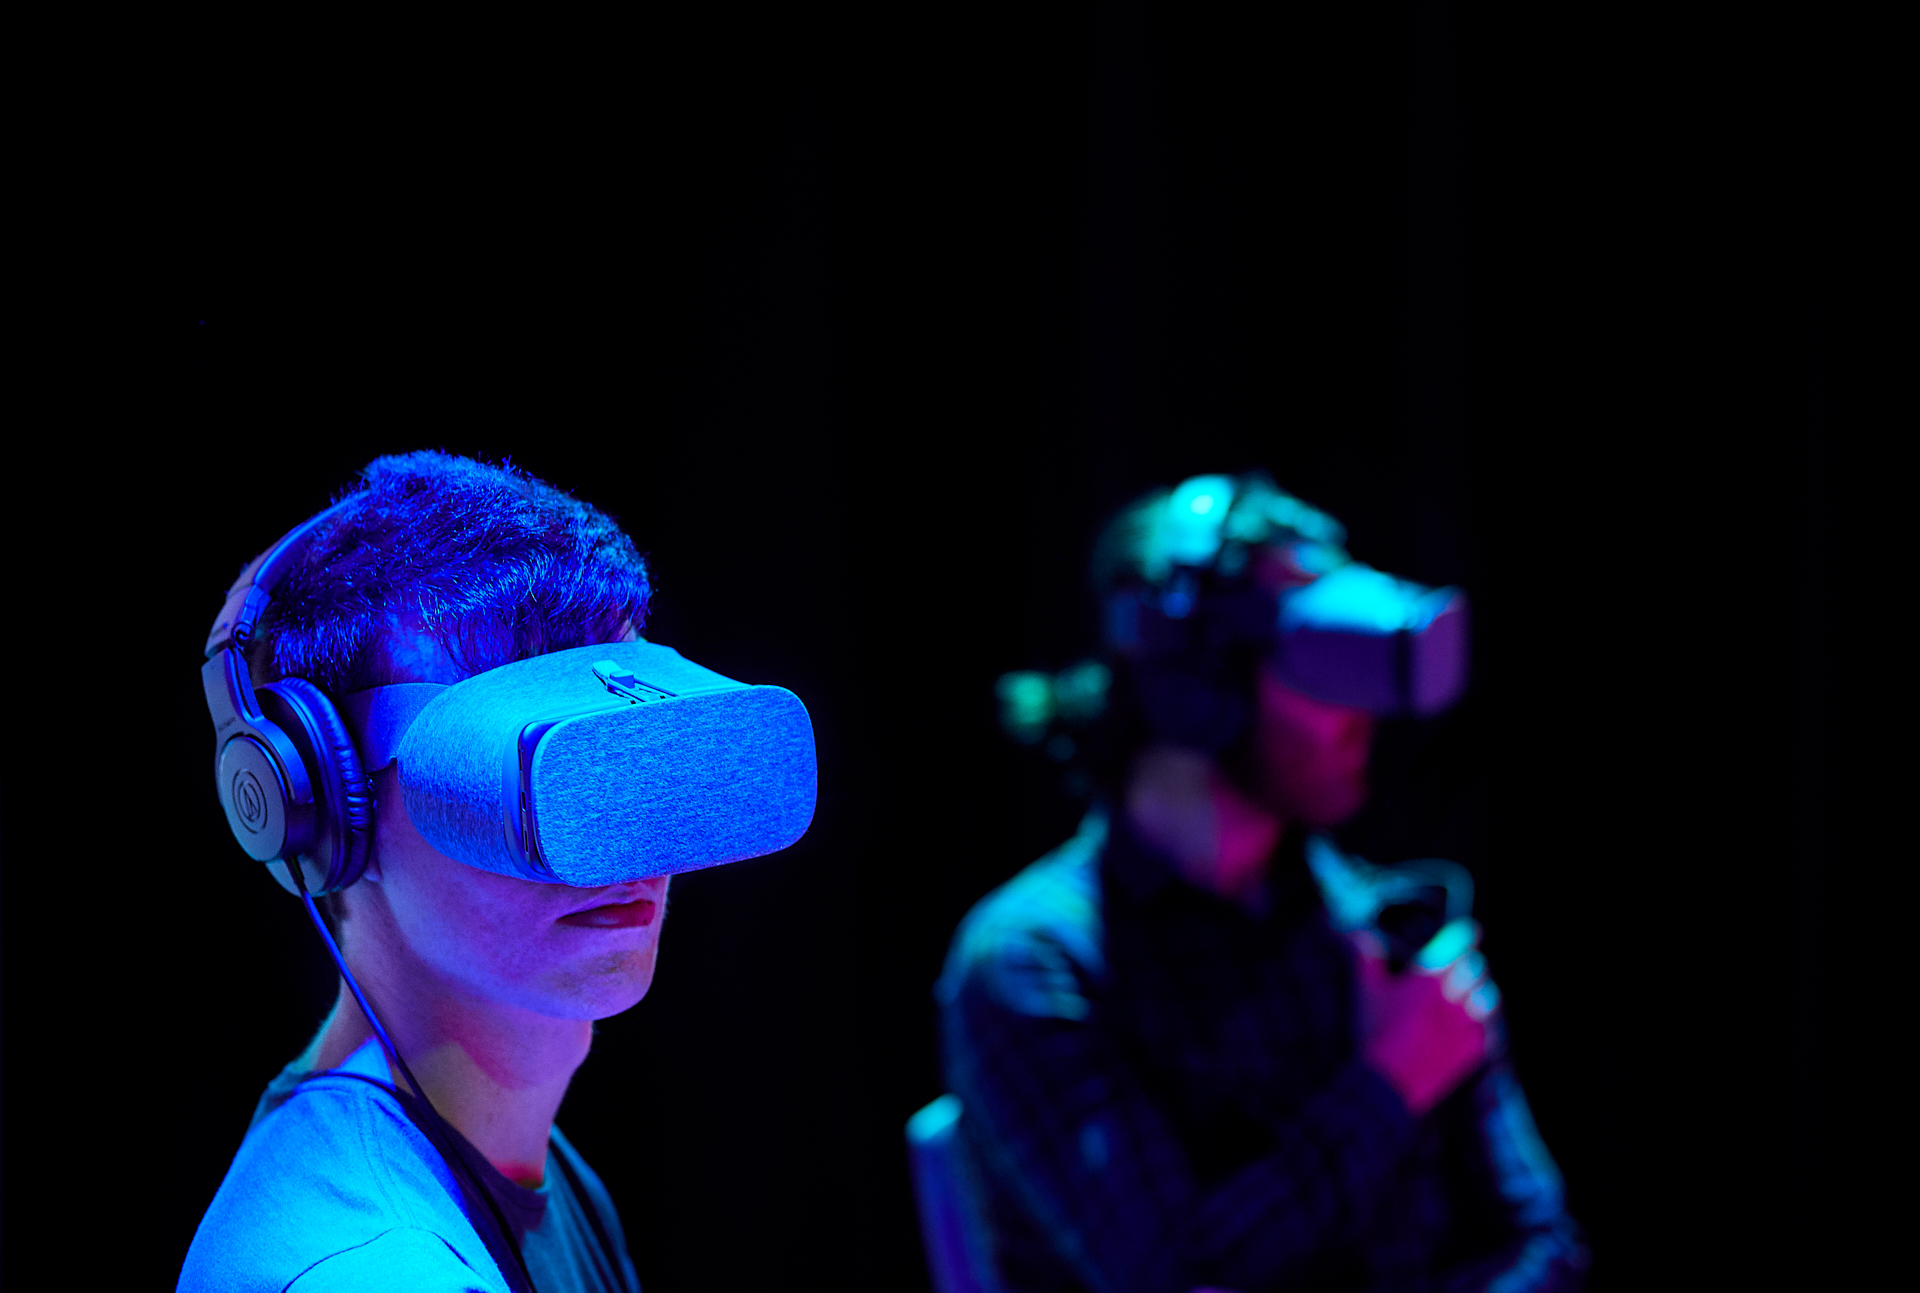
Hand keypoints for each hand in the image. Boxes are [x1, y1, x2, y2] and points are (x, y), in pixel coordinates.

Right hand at [1351, 923, 1498, 1115]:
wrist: (1389, 1082)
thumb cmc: (1375, 1033)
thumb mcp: (1365, 993)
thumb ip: (1366, 960)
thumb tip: (1360, 935)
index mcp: (1429, 978)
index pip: (1458, 945)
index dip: (1466, 935)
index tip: (1470, 930)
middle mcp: (1453, 997)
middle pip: (1476, 968)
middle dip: (1470, 965)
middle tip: (1463, 967)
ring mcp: (1466, 1024)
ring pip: (1489, 997)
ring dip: (1480, 993)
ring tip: (1472, 995)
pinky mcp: (1473, 1050)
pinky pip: (1487, 1030)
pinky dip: (1481, 1025)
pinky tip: (1469, 1027)